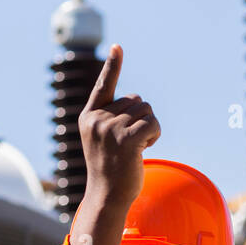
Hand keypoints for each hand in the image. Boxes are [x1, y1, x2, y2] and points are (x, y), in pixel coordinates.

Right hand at [78, 43, 160, 210]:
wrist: (107, 197)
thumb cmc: (109, 171)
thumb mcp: (104, 140)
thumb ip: (112, 119)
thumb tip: (138, 101)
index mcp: (89, 117)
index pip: (104, 85)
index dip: (113, 66)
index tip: (118, 47)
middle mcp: (98, 120)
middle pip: (136, 100)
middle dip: (140, 119)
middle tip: (129, 144)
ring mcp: (111, 129)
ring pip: (146, 111)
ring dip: (149, 128)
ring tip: (136, 149)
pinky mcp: (127, 139)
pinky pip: (153, 123)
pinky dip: (155, 134)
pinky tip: (146, 148)